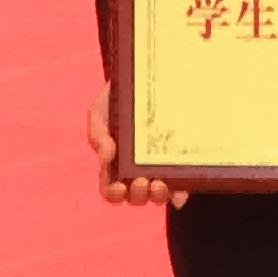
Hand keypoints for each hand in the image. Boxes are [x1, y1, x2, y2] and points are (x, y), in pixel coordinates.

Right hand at [91, 89, 174, 215]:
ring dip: (158, 196)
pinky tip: (180, 193)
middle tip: (142, 182)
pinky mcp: (178, 162)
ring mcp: (158, 168)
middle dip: (138, 195)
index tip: (120, 186)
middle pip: (135, 197)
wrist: (143, 79)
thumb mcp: (100, 112)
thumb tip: (106, 157)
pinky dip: (179, 194)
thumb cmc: (116, 98)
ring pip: (158, 195)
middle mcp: (136, 171)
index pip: (111, 189)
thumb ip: (97, 134)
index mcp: (114, 164)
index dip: (114, 194)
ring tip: (159, 184)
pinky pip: (180, 185)